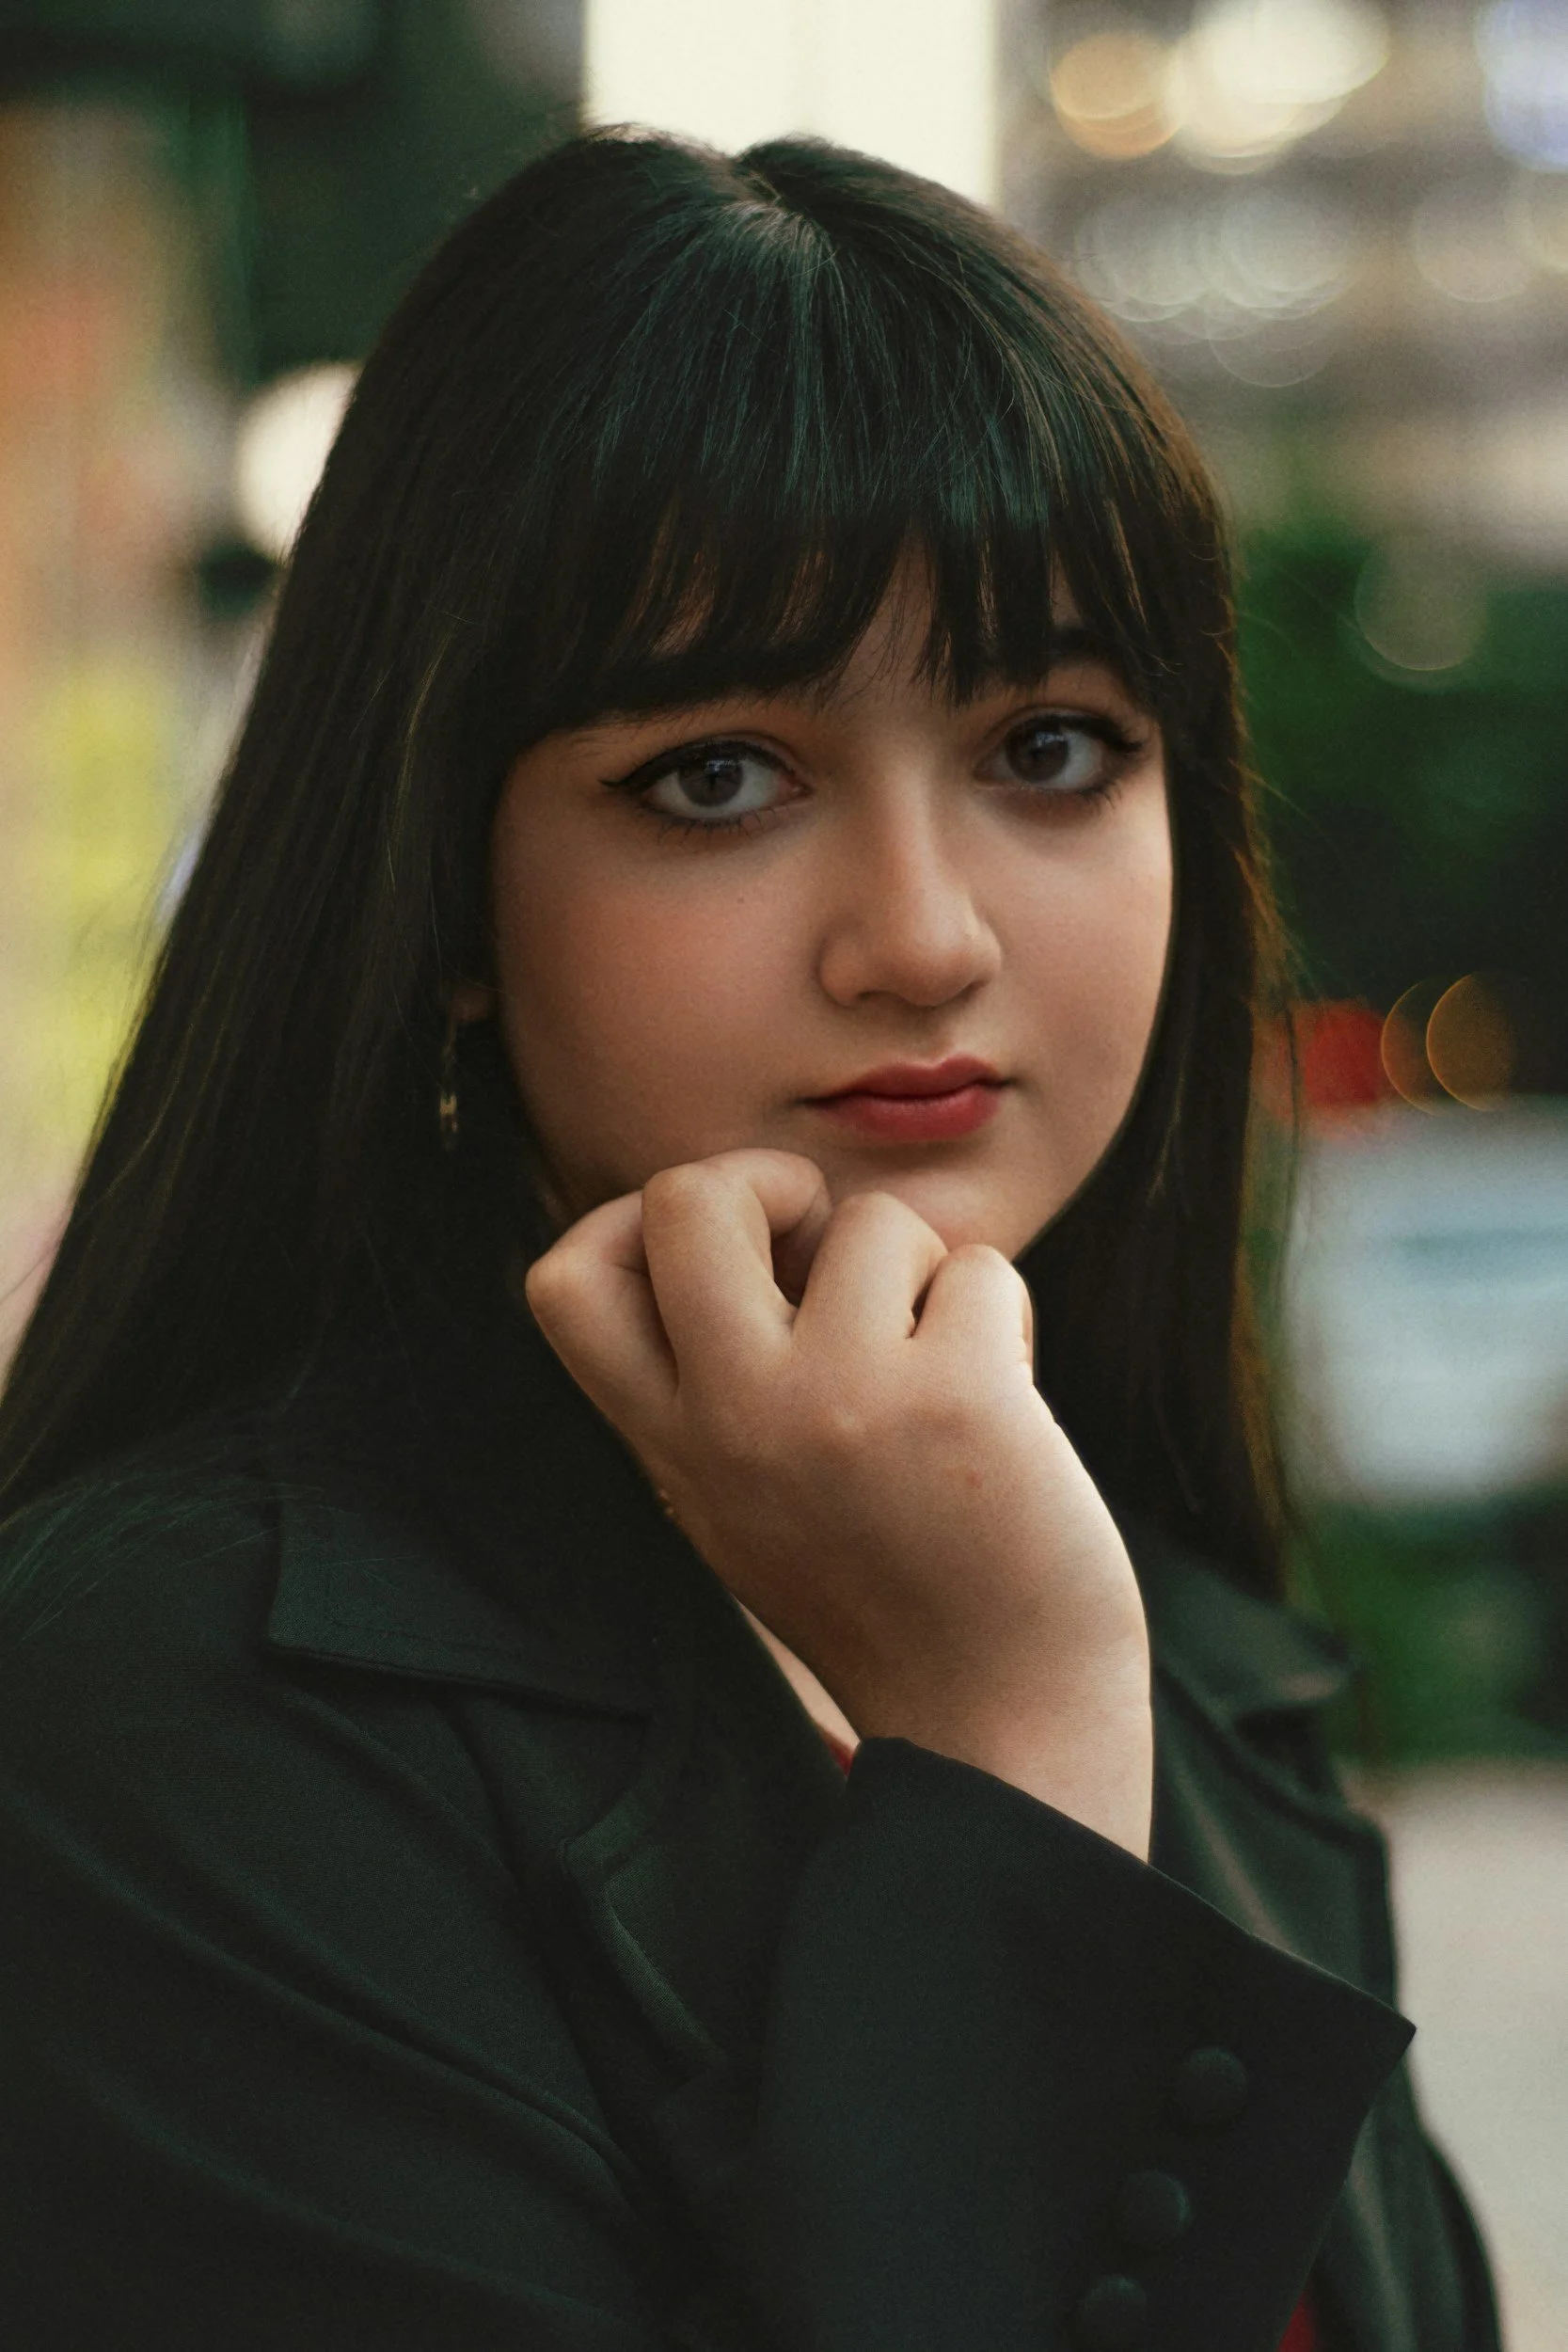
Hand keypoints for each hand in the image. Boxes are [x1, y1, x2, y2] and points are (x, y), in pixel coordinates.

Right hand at [523, 1150, 1151, 1856]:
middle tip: (826, 1249)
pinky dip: (1004, 1318)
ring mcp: (841, 1406)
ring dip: (926, 1273)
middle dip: (766, 1180)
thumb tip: (774, 1210)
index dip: (626, 1222)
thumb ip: (721, 1380)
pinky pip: (979, 1268)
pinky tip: (1007, 1407)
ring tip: (943, 1369)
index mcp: (673, 1447)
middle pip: (685, 1196)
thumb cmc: (891, 1590)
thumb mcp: (747, 1497)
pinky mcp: (956, 1401)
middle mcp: (735, 1421)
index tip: (722, 1256)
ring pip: (872, 1221)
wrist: (1002, 1722)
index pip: (561, 1283)